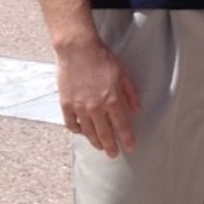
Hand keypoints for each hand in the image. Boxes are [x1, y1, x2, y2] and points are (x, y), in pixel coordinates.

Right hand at [57, 35, 140, 157]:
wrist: (78, 50)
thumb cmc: (102, 59)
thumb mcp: (123, 74)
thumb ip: (131, 94)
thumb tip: (136, 110)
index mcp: (112, 100)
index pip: (122, 127)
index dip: (127, 139)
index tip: (130, 148)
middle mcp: (95, 107)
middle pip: (104, 134)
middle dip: (110, 146)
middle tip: (114, 154)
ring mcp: (79, 107)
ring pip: (88, 132)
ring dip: (95, 141)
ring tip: (100, 147)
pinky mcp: (66, 104)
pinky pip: (71, 124)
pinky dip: (77, 131)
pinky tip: (82, 132)